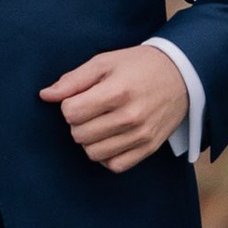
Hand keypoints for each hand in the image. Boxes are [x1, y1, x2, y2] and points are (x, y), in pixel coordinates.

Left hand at [40, 44, 188, 172]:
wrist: (182, 74)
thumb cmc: (138, 65)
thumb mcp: (105, 62)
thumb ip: (73, 80)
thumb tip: (45, 95)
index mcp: (117, 92)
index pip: (71, 113)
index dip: (69, 105)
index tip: (81, 97)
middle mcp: (130, 116)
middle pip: (79, 135)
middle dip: (78, 122)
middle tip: (91, 109)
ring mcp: (141, 135)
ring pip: (93, 153)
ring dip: (90, 140)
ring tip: (100, 123)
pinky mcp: (149, 148)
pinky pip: (115, 165)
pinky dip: (106, 155)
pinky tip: (110, 139)